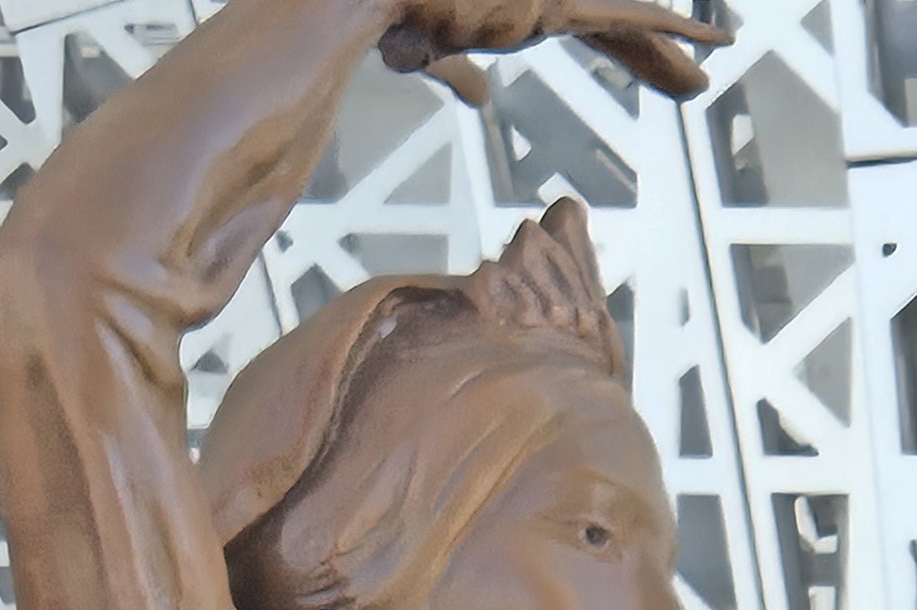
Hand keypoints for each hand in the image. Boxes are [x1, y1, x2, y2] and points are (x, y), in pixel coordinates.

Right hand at [381, 2, 732, 105]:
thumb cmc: (395, 10)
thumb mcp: (428, 50)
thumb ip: (458, 71)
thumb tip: (479, 97)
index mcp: (526, 4)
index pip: (590, 23)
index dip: (629, 44)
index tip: (661, 61)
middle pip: (616, 20)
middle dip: (654, 52)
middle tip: (693, 80)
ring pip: (628, 17)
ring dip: (667, 45)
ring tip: (717, 50)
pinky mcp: (554, 4)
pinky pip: (624, 21)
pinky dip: (664, 35)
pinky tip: (706, 41)